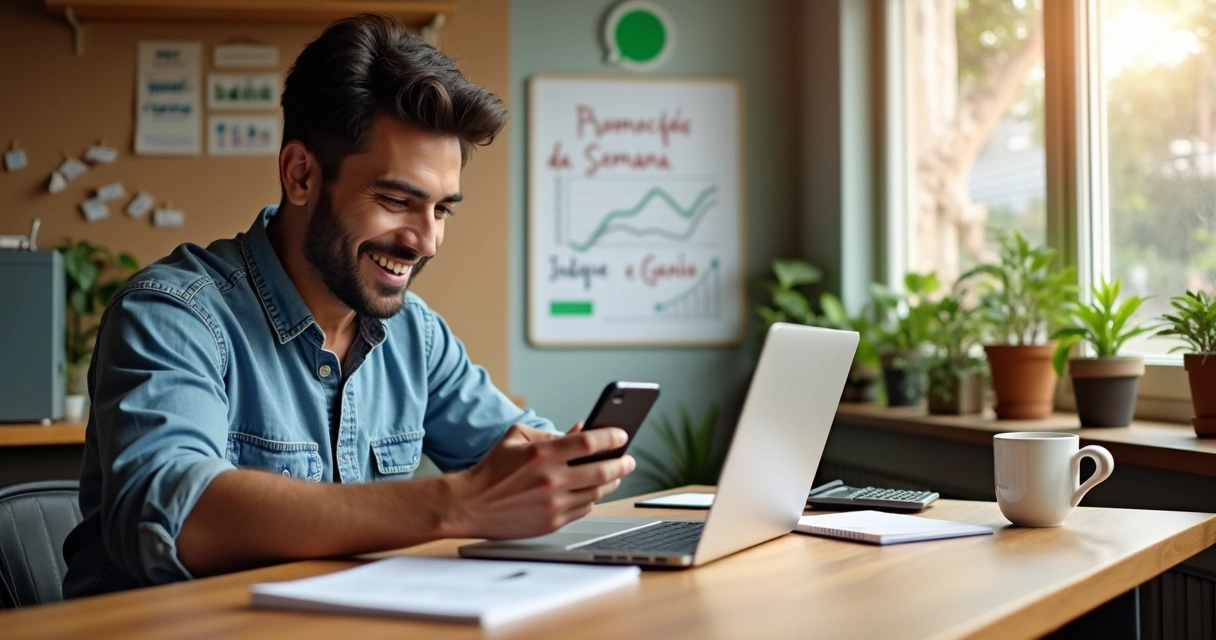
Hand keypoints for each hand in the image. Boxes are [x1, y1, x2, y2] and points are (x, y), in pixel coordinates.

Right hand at [445, 423, 635, 538]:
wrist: (470, 505)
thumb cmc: (492, 469)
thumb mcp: (517, 438)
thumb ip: (552, 433)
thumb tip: (583, 428)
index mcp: (542, 454)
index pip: (589, 443)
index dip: (611, 437)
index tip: (622, 435)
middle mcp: (550, 480)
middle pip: (602, 471)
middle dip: (622, 463)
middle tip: (628, 460)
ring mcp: (553, 504)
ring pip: (597, 493)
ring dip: (611, 482)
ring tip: (614, 474)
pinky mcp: (552, 522)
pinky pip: (584, 509)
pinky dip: (591, 498)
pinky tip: (590, 491)